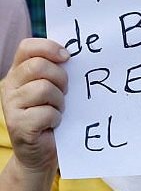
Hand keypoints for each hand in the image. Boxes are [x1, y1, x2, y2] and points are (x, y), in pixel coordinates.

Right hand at [0, 39, 68, 187]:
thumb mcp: (53, 85)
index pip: (27, 47)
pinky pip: (46, 112)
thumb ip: (57, 67)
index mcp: (18, 72)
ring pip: (43, 89)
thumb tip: (76, 52)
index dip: (49, 47)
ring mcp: (10, 106)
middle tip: (66, 90)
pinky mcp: (18, 125)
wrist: (42, 149)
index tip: (67, 57)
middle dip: (60, 77)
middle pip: (38, 66)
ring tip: (58, 109)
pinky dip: (56, 117)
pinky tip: (54, 123)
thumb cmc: (52, 111)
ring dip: (59, 100)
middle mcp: (10, 86)